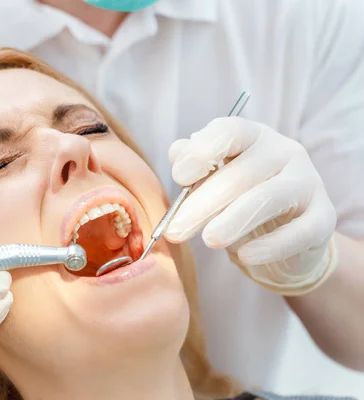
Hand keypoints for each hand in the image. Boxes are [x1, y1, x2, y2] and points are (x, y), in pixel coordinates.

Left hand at [165, 117, 337, 294]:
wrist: (283, 238)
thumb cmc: (238, 201)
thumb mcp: (212, 182)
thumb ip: (193, 167)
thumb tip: (177, 152)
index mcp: (252, 137)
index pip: (229, 131)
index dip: (202, 151)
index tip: (178, 178)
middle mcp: (284, 151)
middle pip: (241, 173)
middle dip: (203, 203)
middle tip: (176, 231)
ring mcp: (308, 182)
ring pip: (268, 197)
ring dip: (234, 220)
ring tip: (208, 241)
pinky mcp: (323, 217)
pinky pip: (299, 231)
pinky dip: (270, 245)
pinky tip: (244, 256)